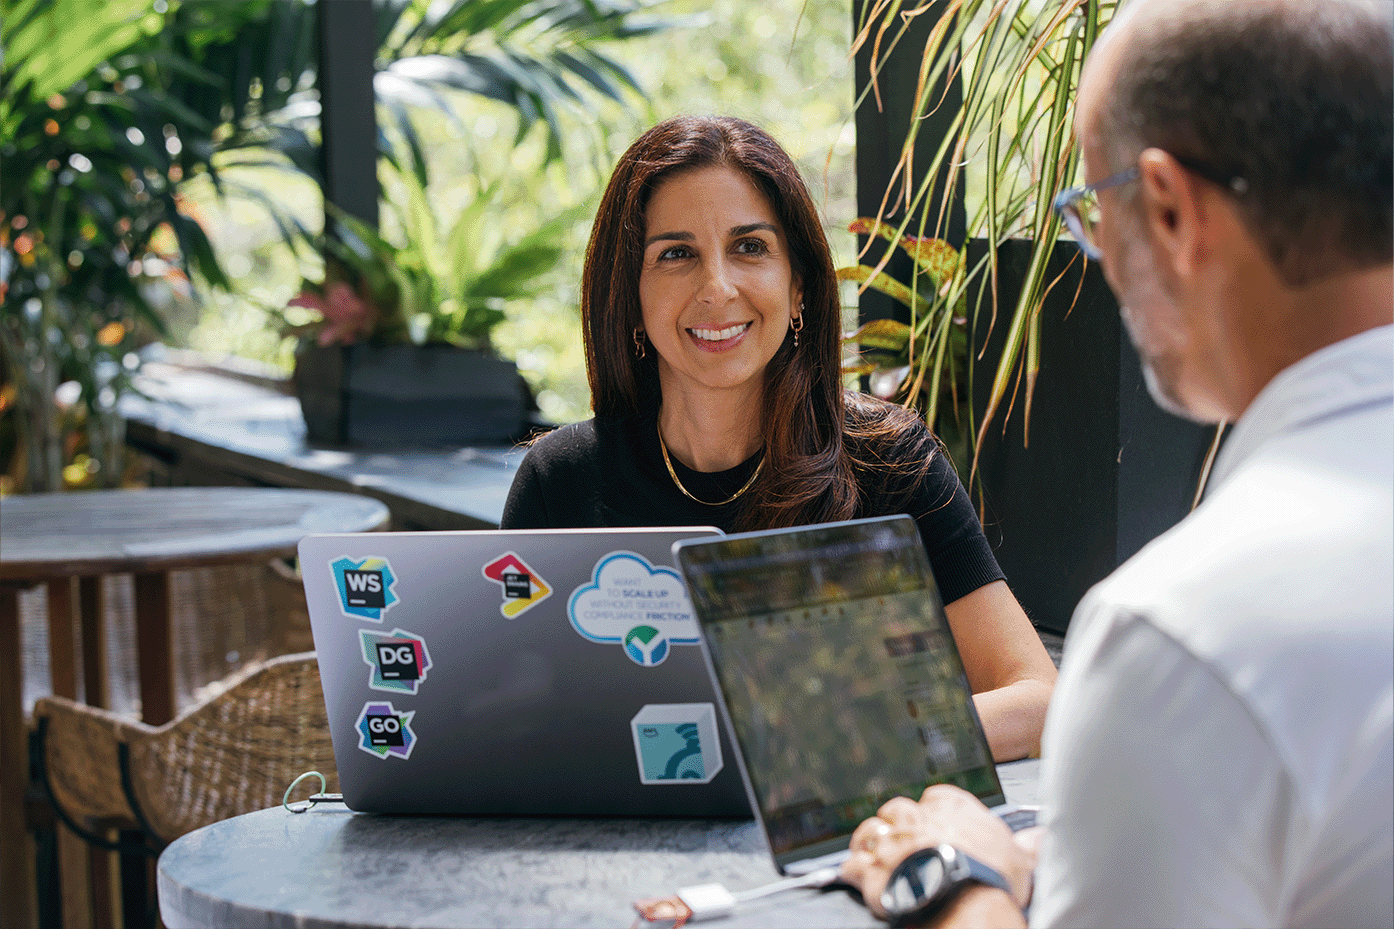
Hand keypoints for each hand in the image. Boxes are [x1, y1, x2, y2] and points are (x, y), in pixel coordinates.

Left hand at [840, 785, 1036, 918]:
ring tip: (873, 853)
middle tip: (901, 840)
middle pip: (897, 810)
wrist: (966, 905)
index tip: (935, 821)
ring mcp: (891, 842)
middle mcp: (917, 819)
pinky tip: (856, 876)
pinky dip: (853, 871)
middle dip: (896, 824)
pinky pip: (853, 865)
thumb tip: (1041, 840)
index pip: (936, 796)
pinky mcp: (873, 870)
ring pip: (869, 831)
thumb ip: (1027, 846)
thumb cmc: (993, 882)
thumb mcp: (1021, 860)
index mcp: (951, 808)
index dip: (932, 810)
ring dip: (870, 842)